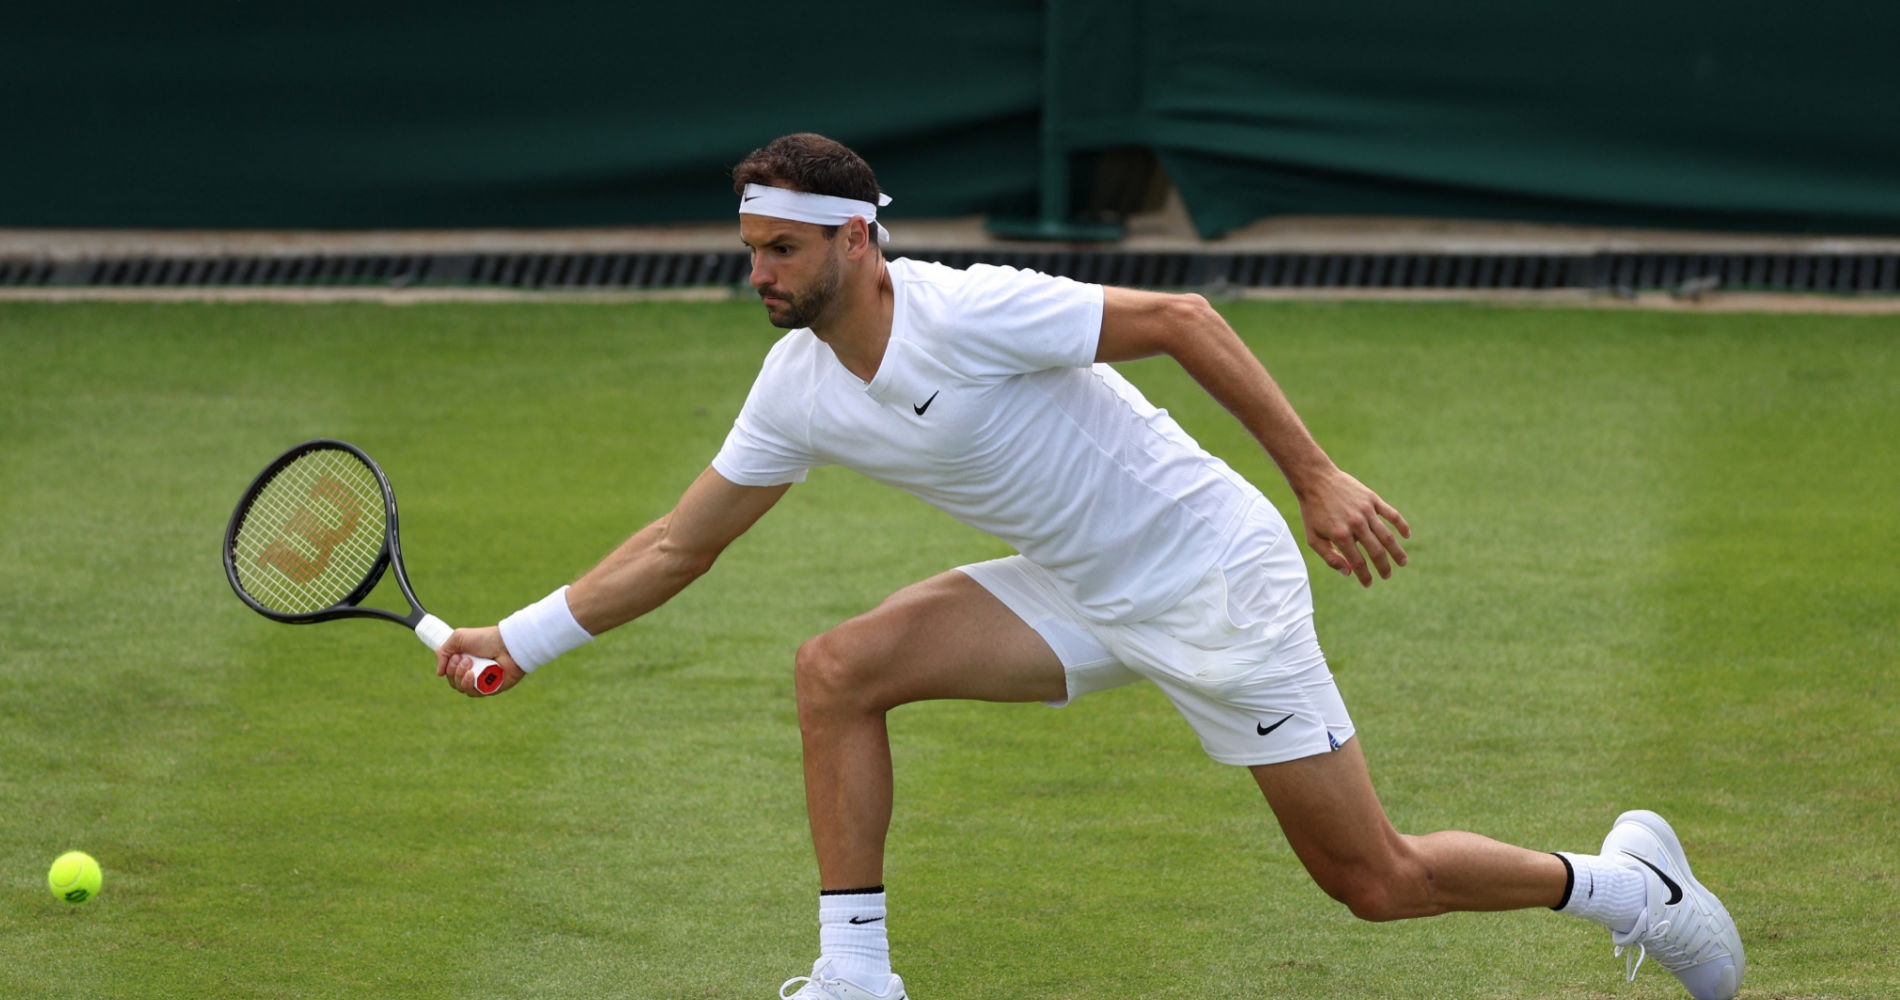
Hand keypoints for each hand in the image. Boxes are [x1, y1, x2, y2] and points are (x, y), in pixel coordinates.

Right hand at [433, 625, 526, 696]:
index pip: (449, 673)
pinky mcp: (490, 689)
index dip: (448, 667)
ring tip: (470, 664)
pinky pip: (474, 693)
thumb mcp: (458, 638)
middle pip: (454, 682)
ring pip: (462, 688)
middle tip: (464, 659)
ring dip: (461, 677)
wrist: (507, 644)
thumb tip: (439, 673)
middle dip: (455, 671)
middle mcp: (472, 672)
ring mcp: (481, 681)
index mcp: (465, 661)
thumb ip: (443, 652)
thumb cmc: (485, 639)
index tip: (455, 656)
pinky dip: (469, 685)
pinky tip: (472, 675)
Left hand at [1297, 467, 1410, 587]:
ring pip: (1387, 535)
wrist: (1316, 480)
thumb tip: (1348, 573)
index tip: (1369, 583)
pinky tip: (1407, 535)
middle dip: (1384, 567)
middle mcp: (1356, 524)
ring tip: (1403, 562)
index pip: (1358, 562)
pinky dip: (1402, 525)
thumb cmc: (1312, 511)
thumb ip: (1330, 557)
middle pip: (1376, 551)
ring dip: (1397, 551)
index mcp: (1341, 536)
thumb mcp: (1313, 538)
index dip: (1365, 576)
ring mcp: (1366, 511)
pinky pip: (1392, 514)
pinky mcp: (1372, 499)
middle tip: (1387, 576)